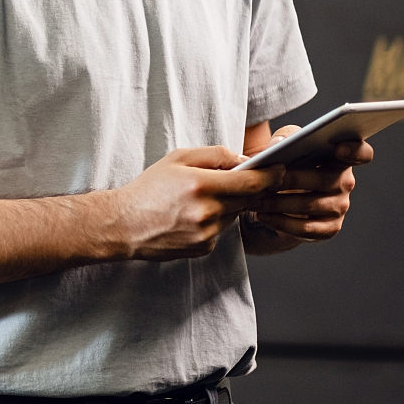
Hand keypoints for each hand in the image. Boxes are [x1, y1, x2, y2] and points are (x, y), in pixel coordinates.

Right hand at [99, 147, 279, 261]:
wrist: (123, 225)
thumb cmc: (147, 189)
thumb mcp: (177, 159)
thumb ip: (214, 155)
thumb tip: (243, 159)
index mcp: (201, 184)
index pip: (252, 181)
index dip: (272, 175)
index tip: (280, 169)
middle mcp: (207, 211)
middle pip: (248, 199)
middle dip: (251, 188)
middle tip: (245, 179)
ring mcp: (207, 233)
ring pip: (235, 215)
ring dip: (229, 205)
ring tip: (202, 198)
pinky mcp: (204, 248)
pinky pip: (221, 231)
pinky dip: (215, 221)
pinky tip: (192, 216)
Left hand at [241, 128, 372, 253]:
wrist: (277, 199)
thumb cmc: (285, 165)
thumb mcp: (284, 145)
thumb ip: (283, 138)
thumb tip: (278, 145)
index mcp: (339, 158)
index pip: (361, 154)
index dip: (355, 150)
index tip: (338, 148)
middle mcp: (345, 182)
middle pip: (324, 180)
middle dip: (291, 180)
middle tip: (266, 180)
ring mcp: (340, 207)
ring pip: (311, 205)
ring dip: (281, 203)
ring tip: (257, 200)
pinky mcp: (329, 228)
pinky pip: (307, 228)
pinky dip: (282, 222)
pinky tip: (263, 215)